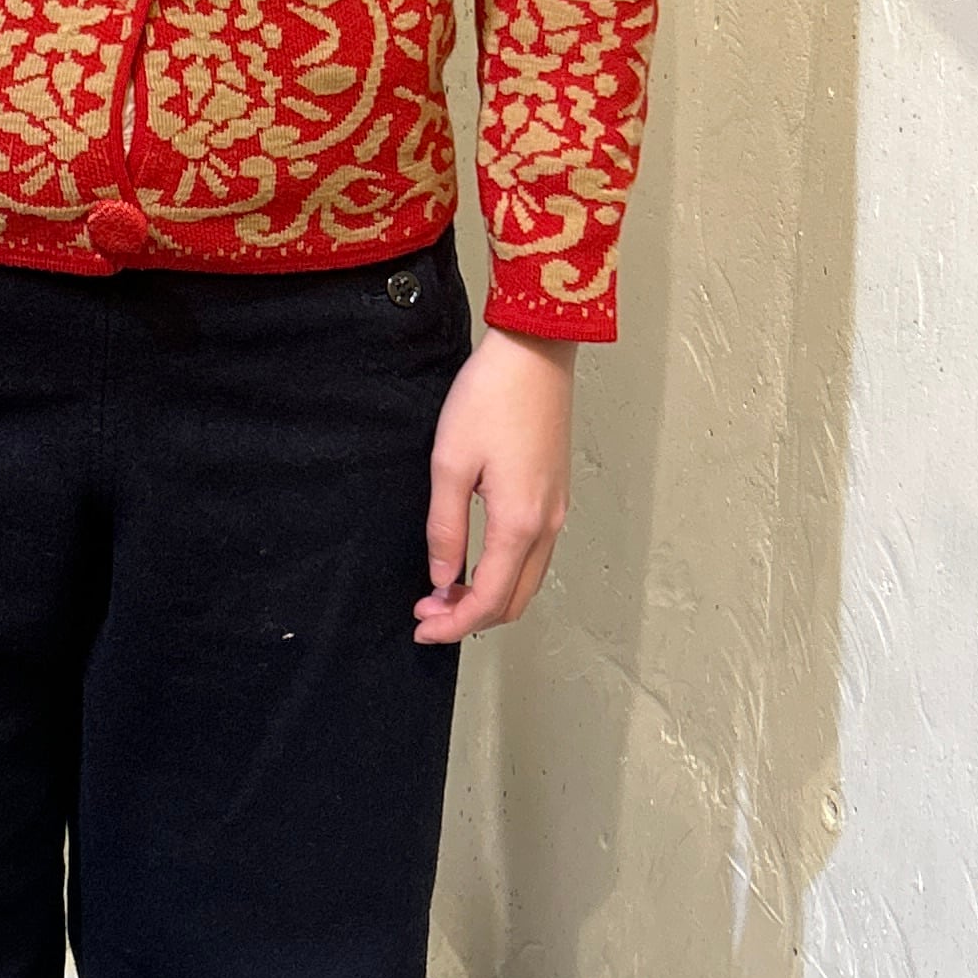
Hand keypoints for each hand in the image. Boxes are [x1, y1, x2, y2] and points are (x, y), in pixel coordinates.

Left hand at [415, 329, 575, 642]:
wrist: (535, 351)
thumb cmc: (491, 397)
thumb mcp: (450, 463)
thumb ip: (446, 528)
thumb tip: (443, 578)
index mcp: (519, 523)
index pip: (489, 599)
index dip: (453, 623)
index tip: (421, 626)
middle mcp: (546, 524)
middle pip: (514, 600)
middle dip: (470, 617)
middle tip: (427, 611)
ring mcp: (556, 509)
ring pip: (527, 580)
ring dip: (488, 595)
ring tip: (444, 589)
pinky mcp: (555, 493)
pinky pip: (534, 554)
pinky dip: (506, 573)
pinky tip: (476, 560)